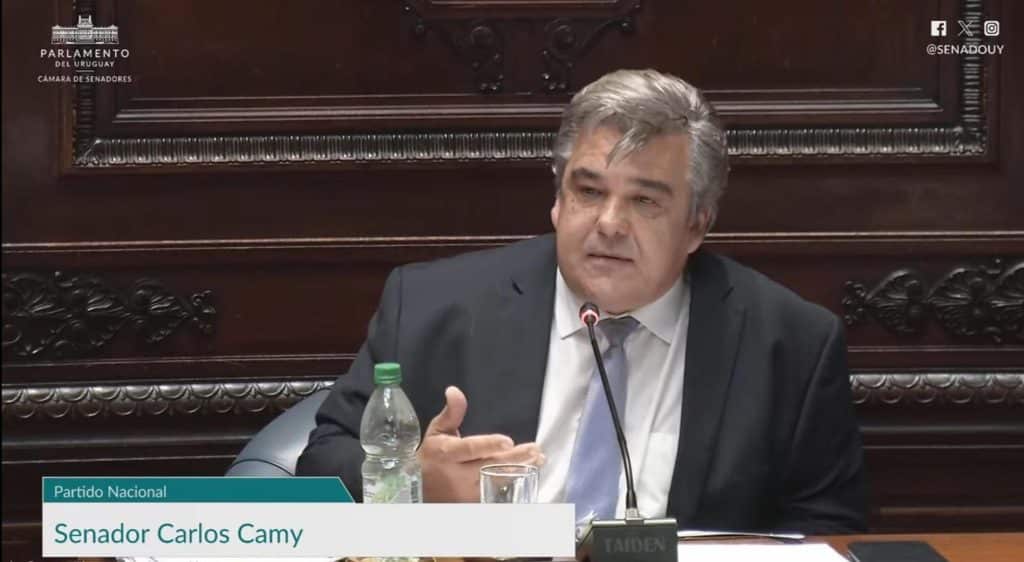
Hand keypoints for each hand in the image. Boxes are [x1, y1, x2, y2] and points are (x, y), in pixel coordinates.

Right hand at [419, 386, 544, 502]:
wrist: (420, 489)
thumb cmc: (431, 456)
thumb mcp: (437, 432)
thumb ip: (451, 413)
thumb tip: (454, 391)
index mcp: (448, 454)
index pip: (470, 449)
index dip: (489, 445)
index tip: (507, 441)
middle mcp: (458, 475)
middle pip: (490, 466)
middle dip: (515, 457)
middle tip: (534, 449)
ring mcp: (467, 491)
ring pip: (498, 480)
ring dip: (520, 469)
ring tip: (537, 459)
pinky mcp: (474, 501)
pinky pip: (498, 491)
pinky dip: (514, 481)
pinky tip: (529, 472)